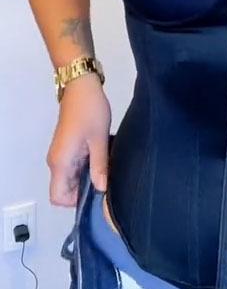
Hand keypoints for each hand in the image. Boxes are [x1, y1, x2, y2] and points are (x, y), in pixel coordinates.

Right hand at [46, 73, 110, 206]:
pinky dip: (87, 168)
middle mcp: (57, 162)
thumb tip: (101, 190)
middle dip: (85, 191)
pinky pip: (74, 167)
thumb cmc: (90, 110)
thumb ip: (99, 166)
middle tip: (107, 181)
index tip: (97, 193)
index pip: (58, 197)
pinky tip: (103, 160)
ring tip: (108, 170)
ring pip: (71, 178)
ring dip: (88, 178)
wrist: (81, 87)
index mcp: (61, 162)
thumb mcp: (99, 140)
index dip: (76, 201)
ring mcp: (61, 154)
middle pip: (65, 190)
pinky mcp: (67, 148)